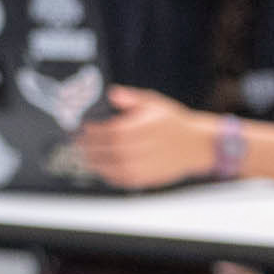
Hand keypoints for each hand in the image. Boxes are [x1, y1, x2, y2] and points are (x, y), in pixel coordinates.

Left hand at [77, 86, 214, 188]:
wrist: (195, 146)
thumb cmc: (173, 123)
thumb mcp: (154, 103)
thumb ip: (131, 98)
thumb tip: (112, 93)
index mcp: (139, 128)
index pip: (107, 131)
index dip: (92, 131)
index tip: (82, 128)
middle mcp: (139, 149)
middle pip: (105, 150)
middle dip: (88, 147)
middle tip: (77, 143)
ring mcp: (141, 167)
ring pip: (109, 168)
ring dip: (93, 163)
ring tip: (85, 157)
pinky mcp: (145, 179)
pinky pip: (120, 180)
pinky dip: (107, 176)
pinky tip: (101, 169)